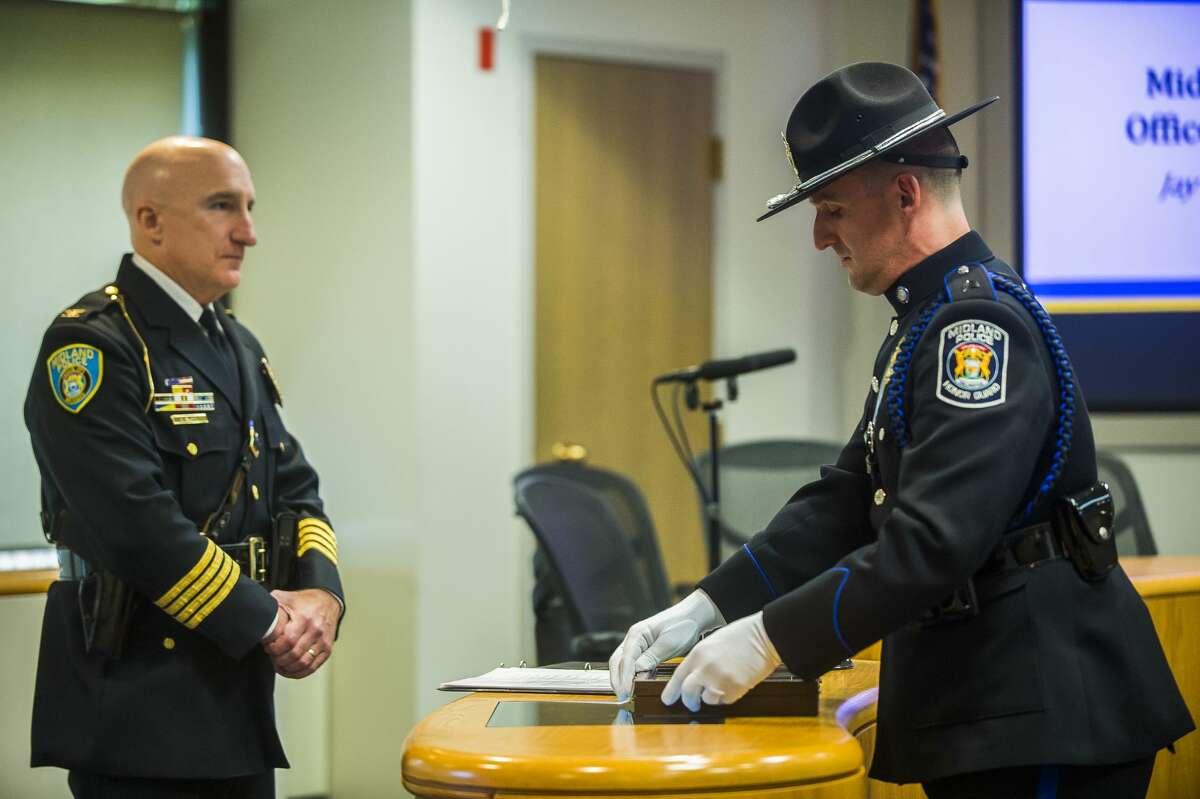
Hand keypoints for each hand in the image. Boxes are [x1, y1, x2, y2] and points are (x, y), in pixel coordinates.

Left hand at [263, 588, 340, 678]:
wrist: (328, 601)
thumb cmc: (306, 601)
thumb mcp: (287, 597)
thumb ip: (271, 603)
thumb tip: (257, 614)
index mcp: (304, 618)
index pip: (288, 641)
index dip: (275, 648)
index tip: (268, 647)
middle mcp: (316, 630)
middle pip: (294, 654)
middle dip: (279, 659)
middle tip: (272, 657)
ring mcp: (323, 641)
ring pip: (303, 663)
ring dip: (288, 668)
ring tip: (279, 665)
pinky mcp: (328, 649)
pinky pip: (312, 667)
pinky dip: (299, 673)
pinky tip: (290, 670)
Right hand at [608, 590, 723, 701]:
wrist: (693, 616)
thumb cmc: (683, 626)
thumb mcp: (669, 643)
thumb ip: (651, 656)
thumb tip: (636, 671)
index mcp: (637, 634)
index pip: (625, 659)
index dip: (624, 678)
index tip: (626, 692)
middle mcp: (633, 638)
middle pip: (617, 661)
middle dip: (617, 680)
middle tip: (622, 697)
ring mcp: (636, 644)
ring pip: (620, 663)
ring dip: (620, 678)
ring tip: (624, 694)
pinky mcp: (642, 649)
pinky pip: (629, 663)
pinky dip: (627, 675)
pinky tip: (631, 685)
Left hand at [661, 610, 780, 711]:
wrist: (764, 636)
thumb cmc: (740, 636)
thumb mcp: (712, 643)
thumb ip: (700, 660)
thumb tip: (692, 677)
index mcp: (698, 654)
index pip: (677, 677)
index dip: (671, 691)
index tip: (667, 700)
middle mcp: (705, 668)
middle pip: (688, 694)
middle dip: (689, 702)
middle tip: (693, 704)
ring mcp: (719, 680)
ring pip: (707, 700)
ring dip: (712, 697)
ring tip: (723, 684)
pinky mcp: (734, 690)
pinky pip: (725, 701)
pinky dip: (727, 696)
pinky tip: (735, 682)